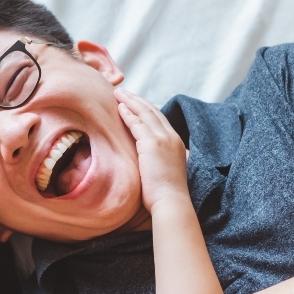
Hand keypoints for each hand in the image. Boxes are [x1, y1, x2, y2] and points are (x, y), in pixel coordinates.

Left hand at [114, 89, 189, 212]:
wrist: (171, 202)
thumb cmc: (166, 194)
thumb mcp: (166, 171)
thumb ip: (160, 160)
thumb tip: (152, 161)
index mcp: (176, 142)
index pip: (160, 119)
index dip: (146, 109)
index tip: (134, 103)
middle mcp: (171, 137)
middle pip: (153, 111)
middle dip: (137, 100)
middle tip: (123, 92)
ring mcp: (163, 139)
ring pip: (145, 113)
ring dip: (130, 101)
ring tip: (118, 94)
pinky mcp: (152, 144)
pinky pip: (137, 124)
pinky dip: (128, 114)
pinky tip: (119, 107)